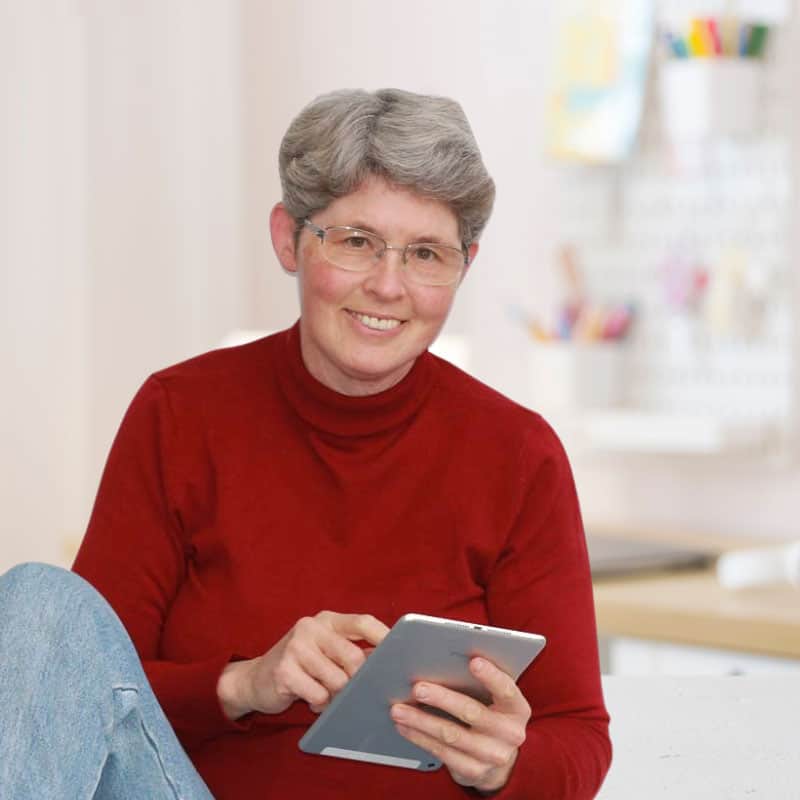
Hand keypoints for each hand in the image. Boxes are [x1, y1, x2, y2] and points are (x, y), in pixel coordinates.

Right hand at [217, 611, 388, 719]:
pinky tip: (310, 698)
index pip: (363, 622)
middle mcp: (311, 627)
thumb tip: (389, 662)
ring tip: (324, 692)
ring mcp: (296, 646)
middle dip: (357, 680)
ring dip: (336, 695)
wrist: (256, 680)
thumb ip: (353, 651)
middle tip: (351, 689)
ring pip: (338, 680)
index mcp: (327, 620)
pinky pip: (319, 694)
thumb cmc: (302, 666)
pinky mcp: (284, 670)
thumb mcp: (326, 651)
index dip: (384, 637)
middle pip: (354, 656)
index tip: (399, 654)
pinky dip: (319, 703)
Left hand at [390, 657, 530, 793]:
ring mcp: (492, 755)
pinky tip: (404, 726)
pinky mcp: (473, 770)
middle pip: (472, 712)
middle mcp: (510, 734)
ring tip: (399, 708)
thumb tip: (443, 654)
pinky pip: (442, 752)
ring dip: (421, 721)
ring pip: (451, 735)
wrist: (498, 757)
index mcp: (517, 708)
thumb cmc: (490, 712)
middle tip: (417, 687)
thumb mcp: (494, 697)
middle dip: (442, 698)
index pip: (506, 689)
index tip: (473, 660)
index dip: (491, 675)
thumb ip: (479, 678)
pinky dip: (420, 737)